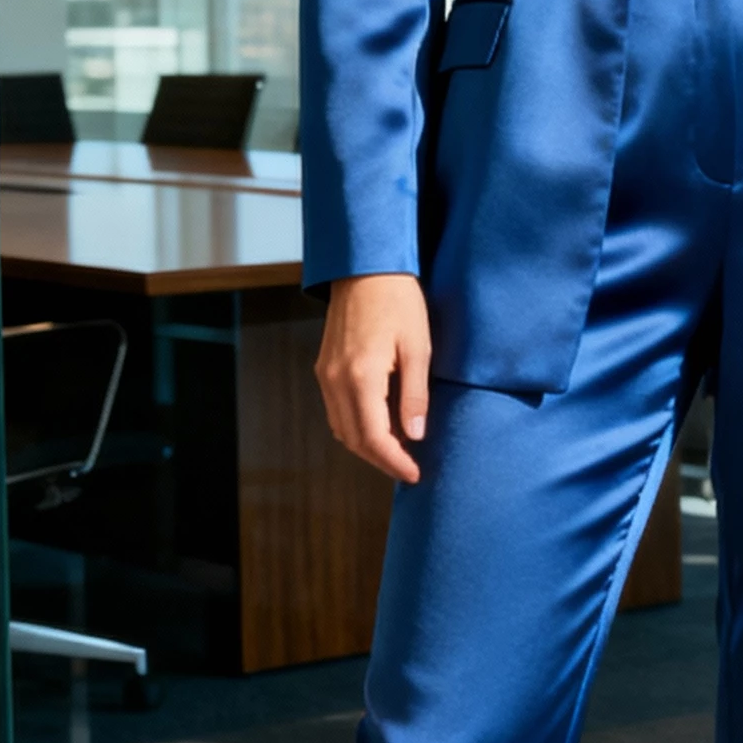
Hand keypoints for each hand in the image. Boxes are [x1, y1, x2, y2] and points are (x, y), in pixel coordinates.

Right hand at [315, 273, 430, 483]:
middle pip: (353, 440)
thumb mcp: (418, 348)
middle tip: (409, 469)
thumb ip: (415, 396)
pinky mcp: (324, 368)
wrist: (365, 267)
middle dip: (381, 460)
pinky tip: (381, 424)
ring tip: (399, 450)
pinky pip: (336, 410)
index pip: (374, 438)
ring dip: (367, 445)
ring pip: (341, 428)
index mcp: (361, 377)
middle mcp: (335, 380)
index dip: (394, 462)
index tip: (415, 475)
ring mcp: (325, 374)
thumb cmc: (398, 301)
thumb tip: (415, 436)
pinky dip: (356, 426)